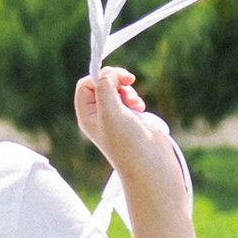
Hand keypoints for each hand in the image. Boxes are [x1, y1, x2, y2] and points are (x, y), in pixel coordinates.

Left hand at [75, 62, 186, 191]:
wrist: (151, 164)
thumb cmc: (128, 142)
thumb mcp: (110, 111)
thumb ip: (104, 87)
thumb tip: (107, 72)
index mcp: (87, 115)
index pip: (86, 84)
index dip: (101, 76)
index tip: (118, 79)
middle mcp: (98, 116)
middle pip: (101, 84)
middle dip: (116, 81)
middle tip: (129, 82)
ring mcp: (114, 119)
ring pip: (117, 90)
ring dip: (127, 91)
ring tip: (135, 104)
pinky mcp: (130, 120)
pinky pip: (129, 100)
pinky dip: (135, 99)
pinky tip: (140, 109)